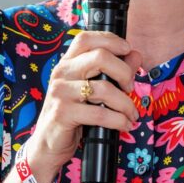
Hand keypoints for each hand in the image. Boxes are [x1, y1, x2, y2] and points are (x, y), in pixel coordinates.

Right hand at [25, 31, 141, 181]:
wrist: (48, 144)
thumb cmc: (72, 115)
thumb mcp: (93, 90)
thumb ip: (115, 71)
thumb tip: (135, 55)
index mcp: (67, 63)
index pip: (86, 38)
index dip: (110, 40)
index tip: (127, 50)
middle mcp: (61, 73)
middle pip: (100, 57)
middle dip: (124, 72)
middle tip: (130, 88)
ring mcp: (60, 92)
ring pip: (104, 88)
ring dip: (125, 103)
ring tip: (131, 114)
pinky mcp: (63, 113)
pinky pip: (99, 113)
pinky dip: (118, 120)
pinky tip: (124, 125)